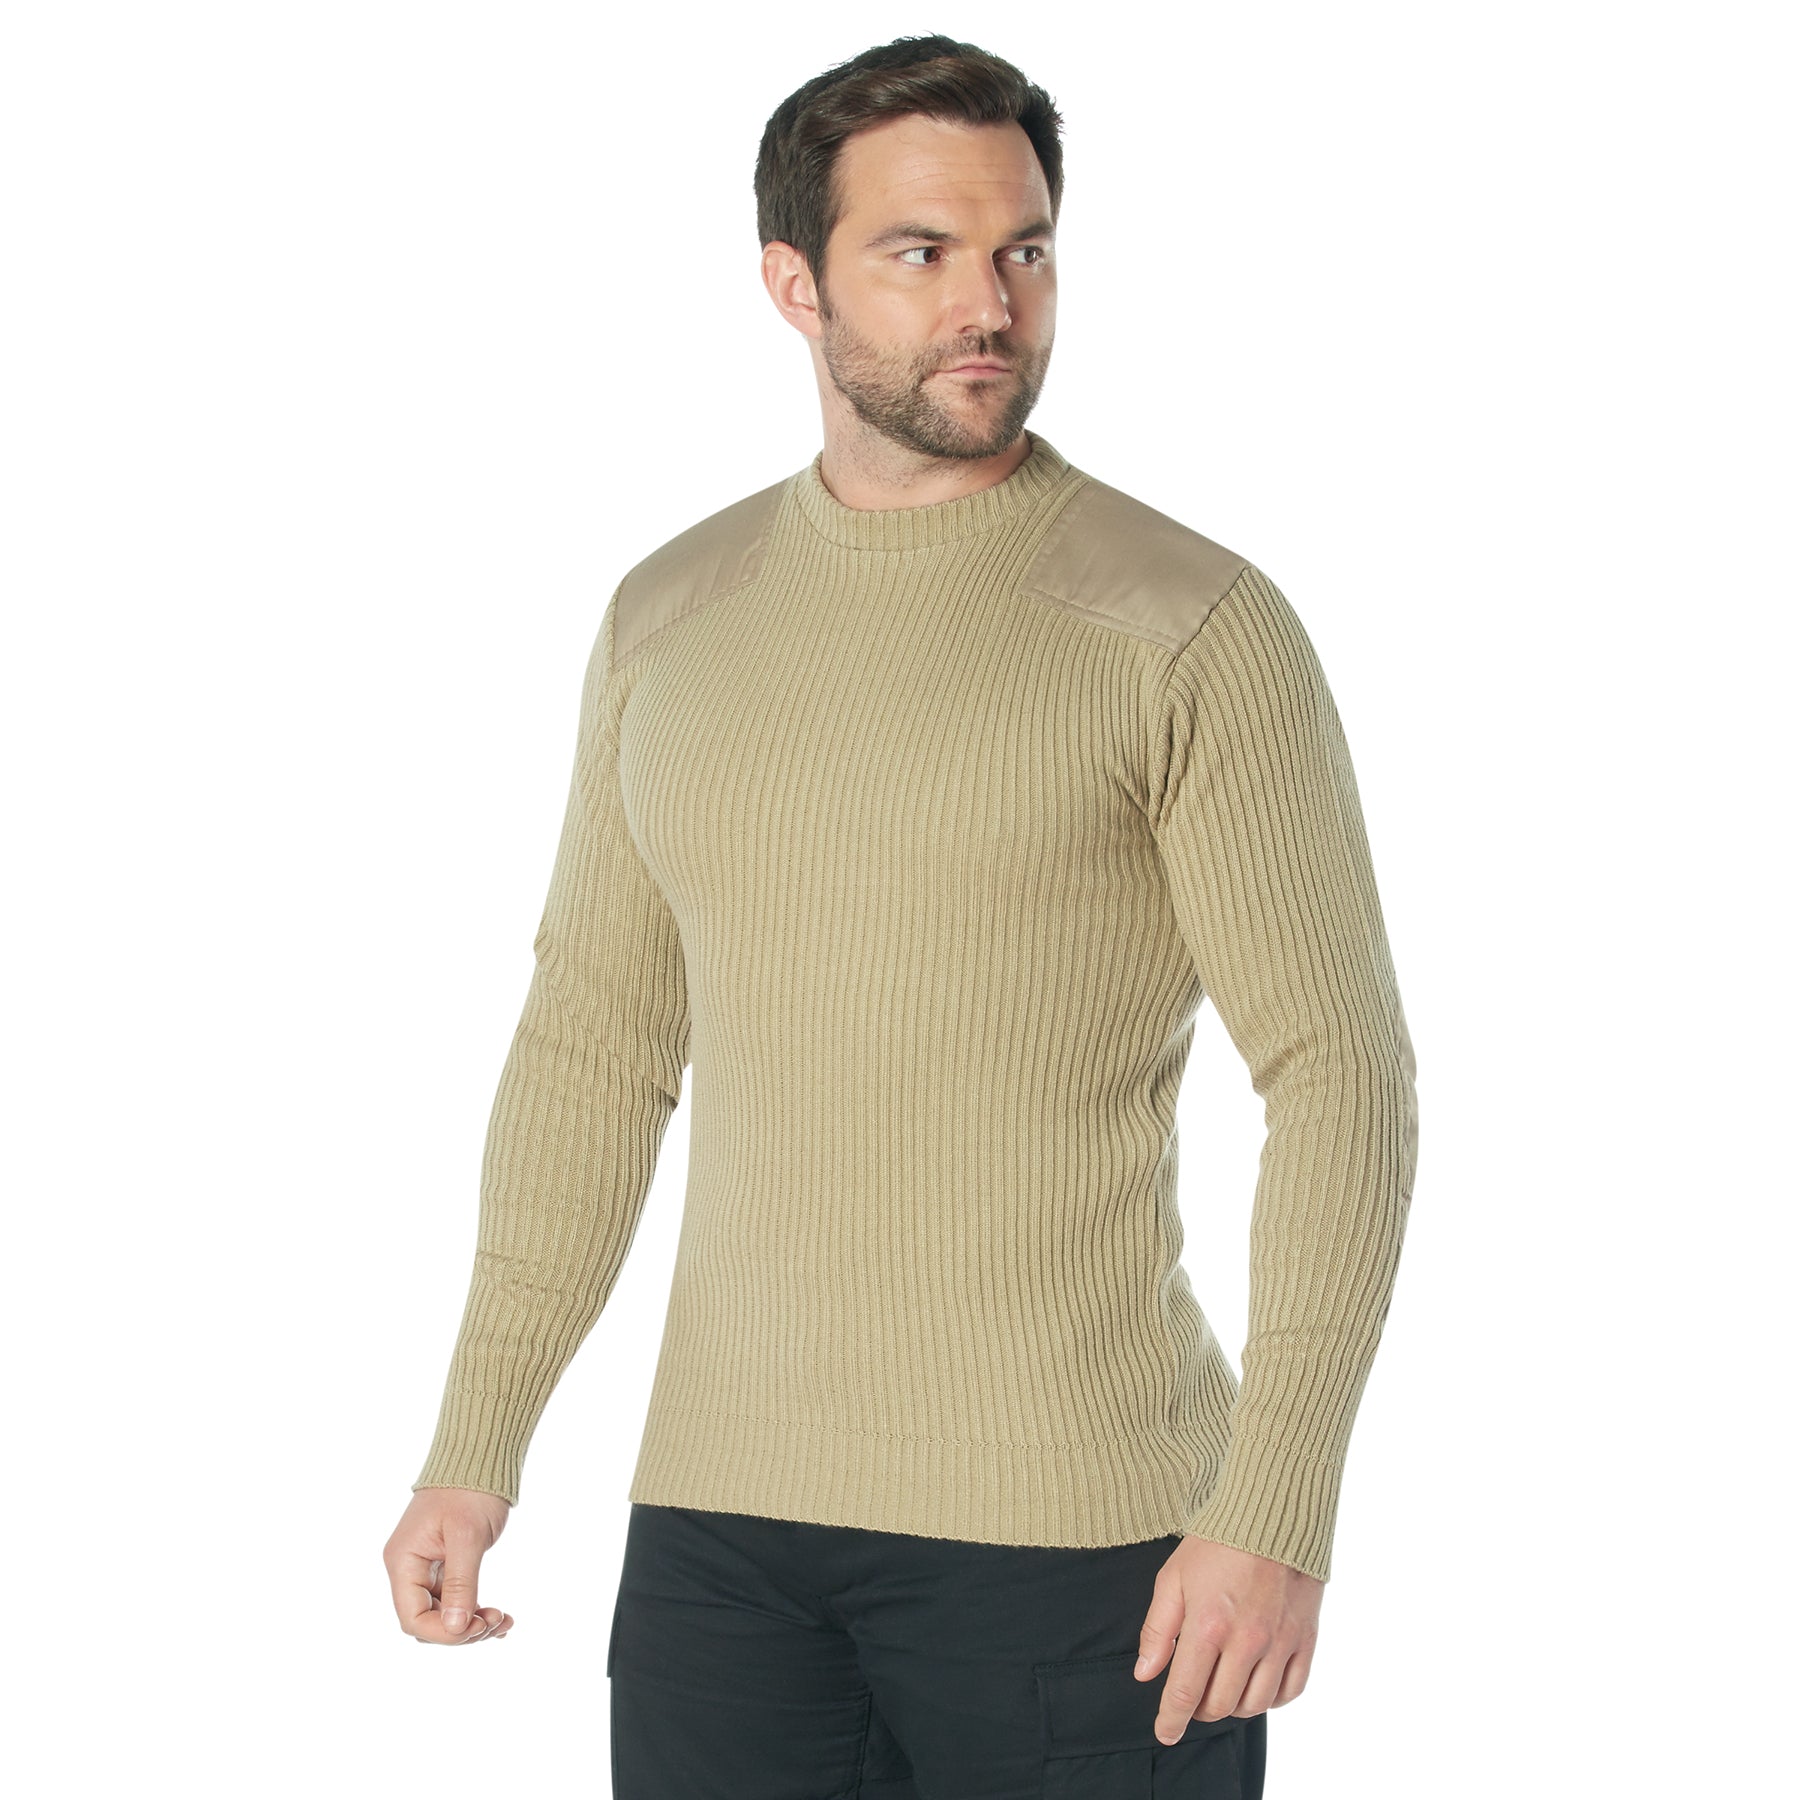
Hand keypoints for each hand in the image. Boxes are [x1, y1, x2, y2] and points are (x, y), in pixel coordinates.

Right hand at [384, 1487, 515, 1645]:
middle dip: (461, 1630)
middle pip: (427, 1622)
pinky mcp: (447, 1567)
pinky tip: (501, 1618)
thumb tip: (456, 1629)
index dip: (444, 1633)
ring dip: (472, 1624)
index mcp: (404, 1562)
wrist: (480, 1457)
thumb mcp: (467, 1536)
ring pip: (444, 1615)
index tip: (477, 1628)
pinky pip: (457, 1601)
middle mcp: (410, 1570)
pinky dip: (476, 1611)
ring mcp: (427, 1569)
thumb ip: (461, 1583)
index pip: (412, 1618)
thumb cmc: (470, 1489)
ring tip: (504, 1620)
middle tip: (497, 1620)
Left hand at [1134, 1535, 1321, 1738]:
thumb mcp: (1173, 1577)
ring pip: (1254, 1705)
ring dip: (1233, 1706)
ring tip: (1222, 1688)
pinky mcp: (1306, 1639)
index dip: (1172, 1719)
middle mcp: (1247, 1640)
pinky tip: (1256, 1683)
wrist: (1271, 1514)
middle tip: (1193, 1695)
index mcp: (1208, 1624)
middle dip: (1200, 1709)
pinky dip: (1271, 1698)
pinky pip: (1290, 1691)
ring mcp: (1280, 1642)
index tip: (1165, 1733)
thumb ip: (1159, 1629)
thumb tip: (1145, 1672)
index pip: (1186, 1691)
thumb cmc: (1217, 1542)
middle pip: (1220, 1704)